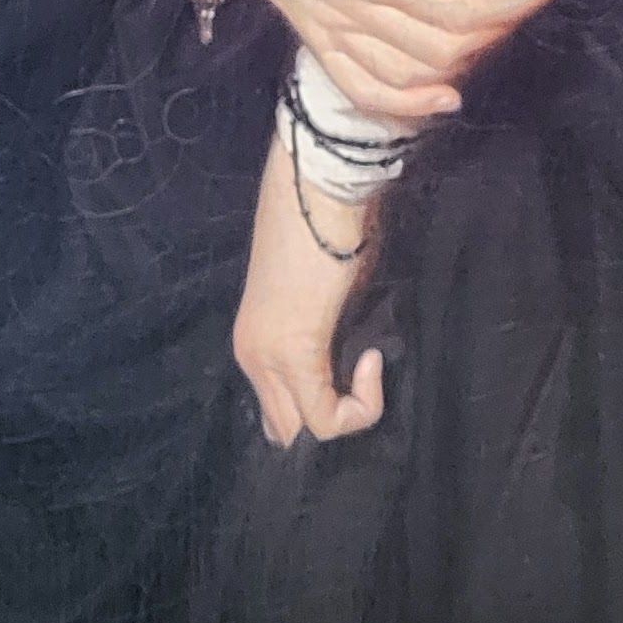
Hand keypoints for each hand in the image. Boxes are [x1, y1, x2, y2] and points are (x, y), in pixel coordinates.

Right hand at [142, 0, 575, 127]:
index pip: (463, 7)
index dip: (518, 1)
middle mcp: (352, 10)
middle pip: (444, 47)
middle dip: (501, 28)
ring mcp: (329, 28)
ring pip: (407, 75)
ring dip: (461, 64)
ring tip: (496, 31)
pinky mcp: (312, 33)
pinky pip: (360, 87)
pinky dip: (403, 103)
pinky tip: (440, 98)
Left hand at [233, 122, 386, 446]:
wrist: (321, 188)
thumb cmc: (331, 228)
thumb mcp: (329, 299)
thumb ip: (332, 338)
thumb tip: (355, 365)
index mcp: (254, 342)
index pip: (279, 414)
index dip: (324, 409)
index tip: (358, 372)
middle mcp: (251, 357)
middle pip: (285, 433)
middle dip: (332, 422)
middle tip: (365, 385)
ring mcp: (267, 358)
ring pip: (303, 434)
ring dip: (347, 416)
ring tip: (369, 368)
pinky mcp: (295, 354)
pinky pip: (325, 420)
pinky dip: (360, 405)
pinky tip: (372, 361)